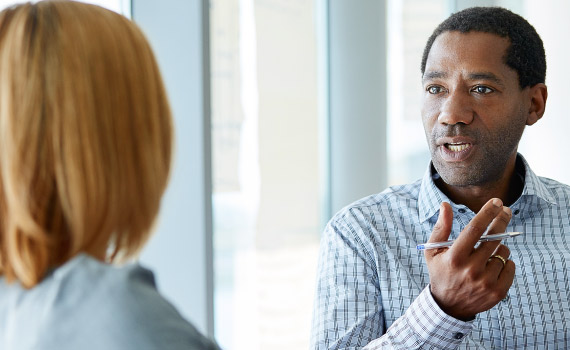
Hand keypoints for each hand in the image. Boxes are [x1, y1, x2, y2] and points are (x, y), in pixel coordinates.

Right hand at [425, 198, 514, 320]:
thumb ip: (441, 227)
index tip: (497, 202)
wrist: (448, 306)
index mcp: (454, 257)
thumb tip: (446, 205)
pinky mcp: (498, 292)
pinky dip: (505, 261)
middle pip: (494, 238)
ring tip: (487, 252)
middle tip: (505, 211)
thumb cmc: (440, 272)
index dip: (487, 213)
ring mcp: (486, 282)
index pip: (475, 229)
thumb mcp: (433, 251)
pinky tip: (493, 264)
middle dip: (501, 221)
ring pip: (503, 252)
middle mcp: (471, 270)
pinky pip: (510, 266)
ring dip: (498, 247)